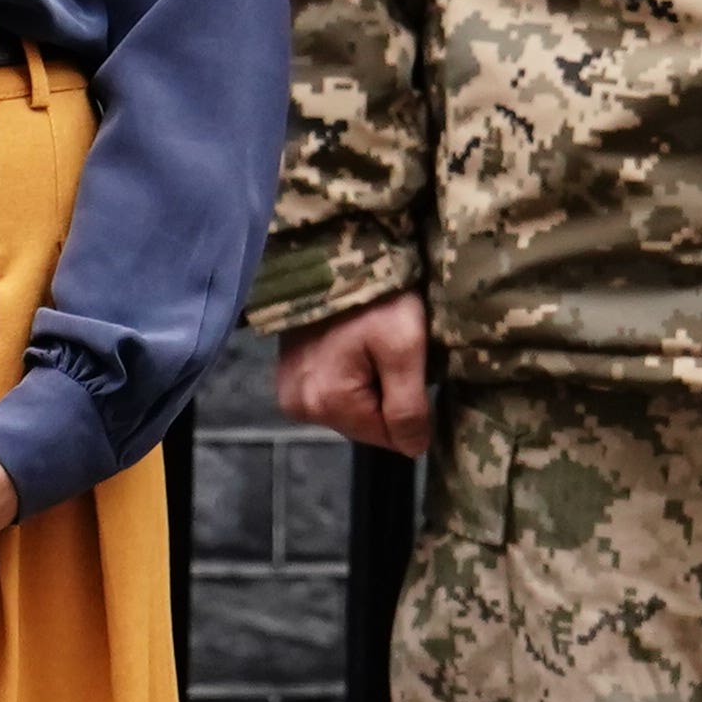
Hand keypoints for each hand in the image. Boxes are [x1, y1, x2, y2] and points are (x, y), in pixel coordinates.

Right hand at [276, 296, 436, 457]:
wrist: (335, 251)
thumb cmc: (376, 296)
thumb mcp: (405, 346)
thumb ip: (408, 406)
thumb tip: (412, 450)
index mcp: (325, 403)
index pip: (387, 437)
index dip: (409, 408)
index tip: (409, 367)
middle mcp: (299, 406)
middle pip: (365, 424)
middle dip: (386, 394)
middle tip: (391, 351)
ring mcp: (289, 389)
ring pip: (351, 408)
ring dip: (370, 384)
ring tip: (373, 344)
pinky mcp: (289, 374)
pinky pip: (333, 391)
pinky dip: (351, 374)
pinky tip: (355, 345)